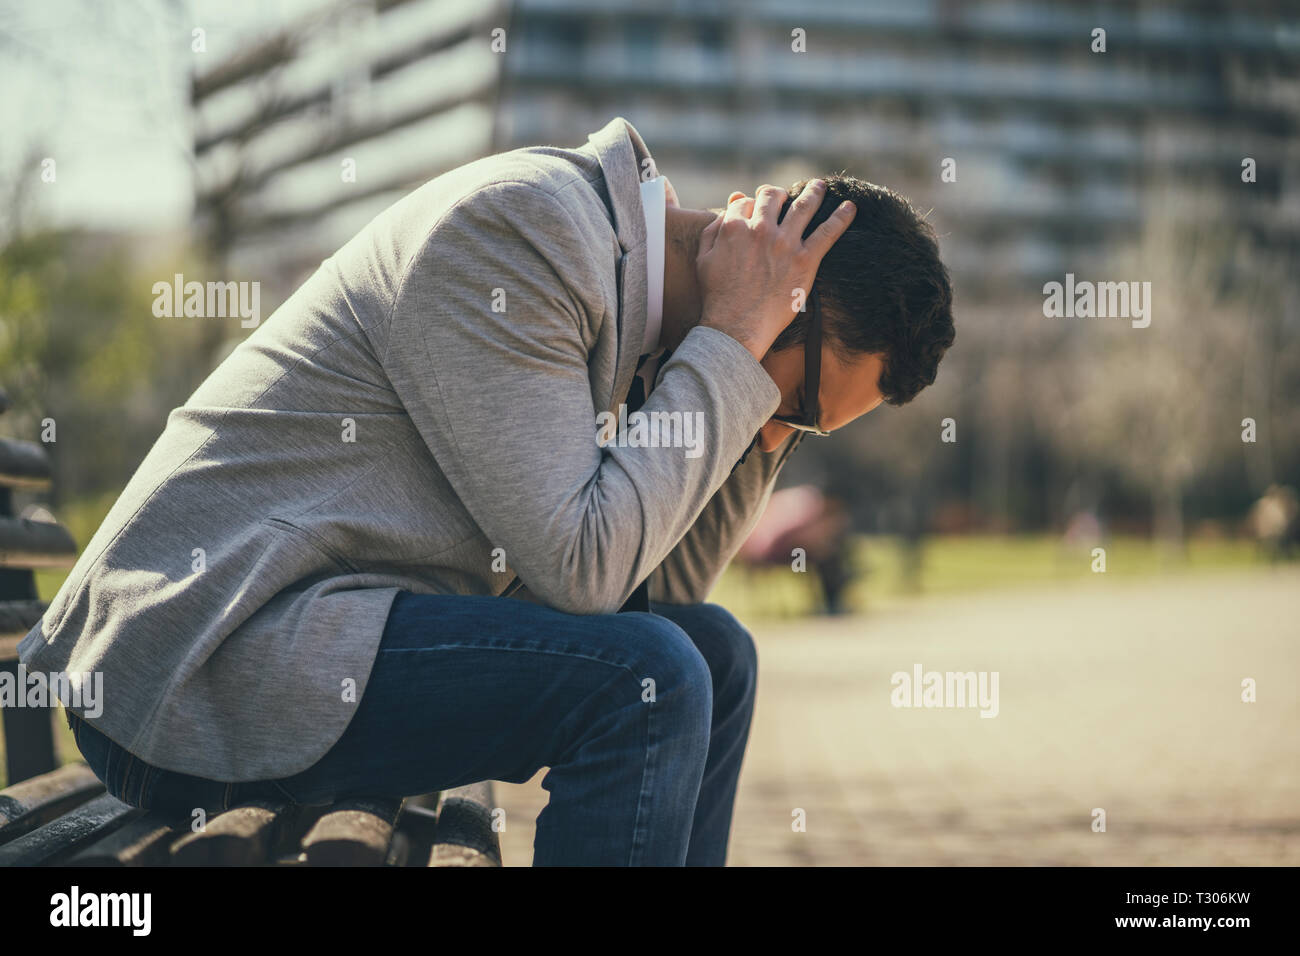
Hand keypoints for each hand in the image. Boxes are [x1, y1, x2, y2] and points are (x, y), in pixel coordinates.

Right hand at [695, 179, 855, 360]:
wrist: (735, 327)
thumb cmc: (717, 297)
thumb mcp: (703, 259)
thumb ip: (713, 230)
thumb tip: (730, 207)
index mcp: (733, 228)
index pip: (744, 202)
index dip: (749, 205)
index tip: (755, 211)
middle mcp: (760, 230)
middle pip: (772, 197)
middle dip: (778, 193)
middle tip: (787, 195)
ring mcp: (784, 244)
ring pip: (803, 206)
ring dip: (813, 192)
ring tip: (819, 186)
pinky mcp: (804, 261)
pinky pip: (827, 233)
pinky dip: (841, 218)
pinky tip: (850, 208)